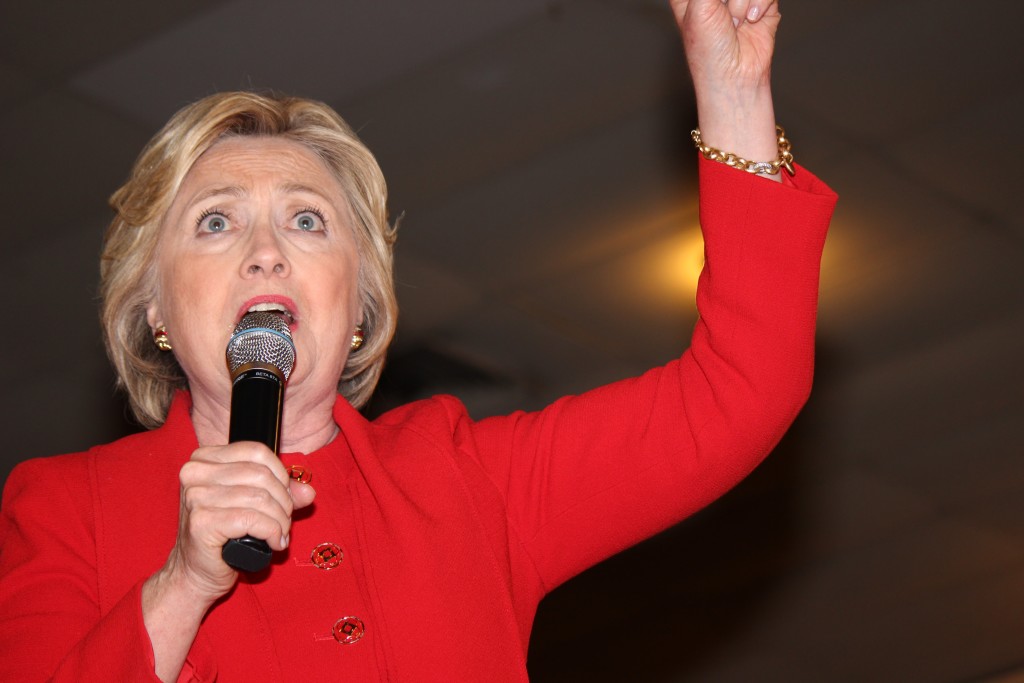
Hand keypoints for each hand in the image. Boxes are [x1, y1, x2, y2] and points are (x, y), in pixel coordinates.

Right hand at [160, 442, 315, 601]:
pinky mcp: (201, 522)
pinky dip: (272, 532)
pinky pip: (252, 520)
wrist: (194, 573)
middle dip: (283, 501)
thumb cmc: (222, 536)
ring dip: (280, 520)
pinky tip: (274, 543)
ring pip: (260, 498)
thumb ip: (279, 492)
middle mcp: (195, 473)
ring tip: (280, 534)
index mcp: (204, 458)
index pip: (257, 452)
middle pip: (261, 475)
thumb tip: (308, 491)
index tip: (285, 496)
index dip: (280, 474)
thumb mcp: (251, 505)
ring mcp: (195, 497)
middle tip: (284, 521)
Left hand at [670, 0, 781, 167]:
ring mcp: (740, 0)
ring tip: (734, 27)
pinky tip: (749, 23)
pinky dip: (759, 4)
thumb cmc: (710, 57)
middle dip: (724, 1)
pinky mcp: (765, 5)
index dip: (709, 1)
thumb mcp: (698, 8)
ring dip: (740, 4)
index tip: (709, 11)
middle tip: (721, 20)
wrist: (737, 83)